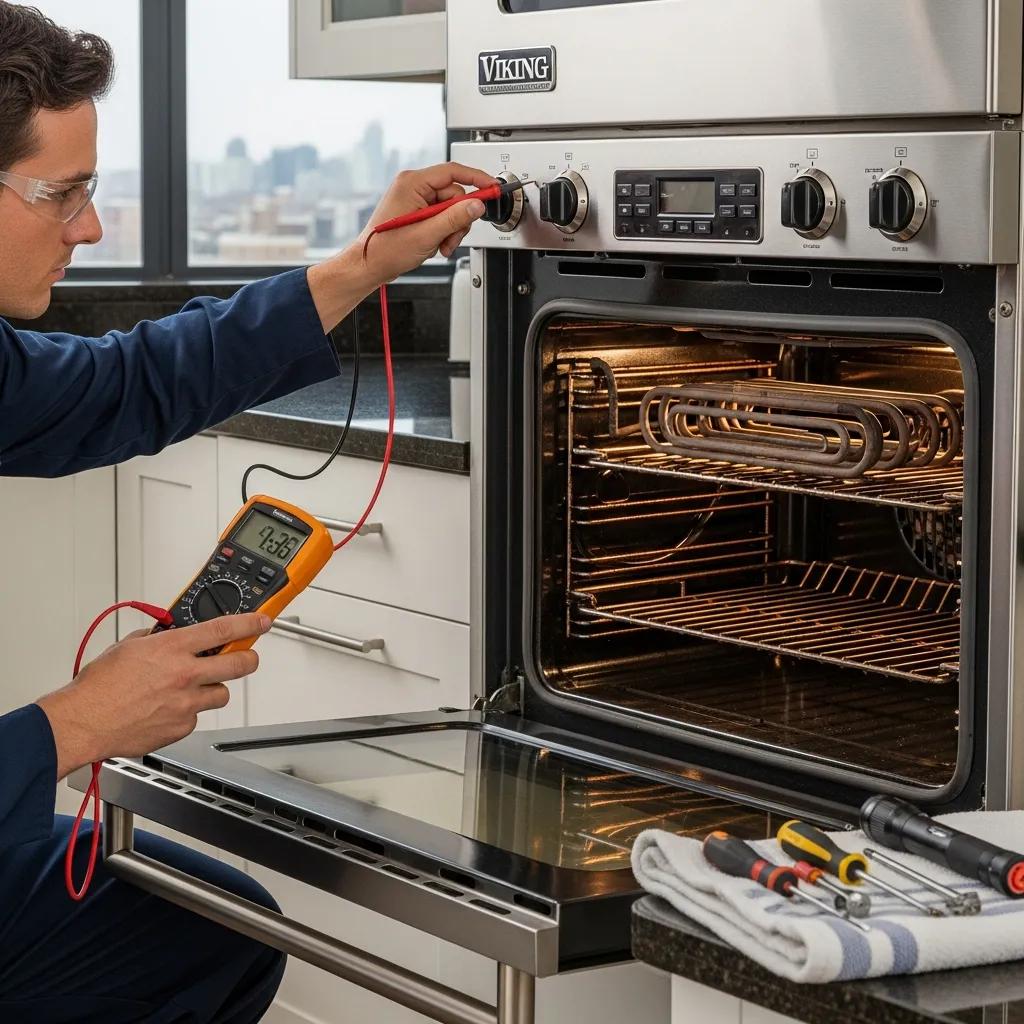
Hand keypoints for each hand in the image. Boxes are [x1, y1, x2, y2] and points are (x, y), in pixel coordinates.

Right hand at [36, 613, 271, 779]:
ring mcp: (186, 703)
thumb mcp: (129, 646)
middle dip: (248, 658)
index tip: (262, 622)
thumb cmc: (99, 686)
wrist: (84, 722)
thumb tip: (170, 634)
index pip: (224, 630)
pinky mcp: (181, 726)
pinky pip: (197, 716)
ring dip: (213, 688)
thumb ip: (157, 639)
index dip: (250, 624)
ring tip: (192, 687)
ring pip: (221, 693)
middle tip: (247, 656)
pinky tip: (168, 708)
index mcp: (172, 649)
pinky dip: (188, 711)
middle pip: (239, 664)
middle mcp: (185, 674)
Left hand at [306, 161, 496, 332]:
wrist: (369, 265)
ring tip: (440, 246)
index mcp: (412, 183)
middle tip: (452, 239)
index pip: (453, 172)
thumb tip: (476, 205)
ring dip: (450, 230)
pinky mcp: (415, 210)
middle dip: (458, 220)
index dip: (476, 178)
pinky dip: (442, 232)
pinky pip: (440, 217)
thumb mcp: (427, 234)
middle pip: (454, 195)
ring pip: (449, 209)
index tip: (491, 187)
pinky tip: (434, 244)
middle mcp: (413, 186)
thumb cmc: (386, 249)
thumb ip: (455, 218)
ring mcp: (414, 199)